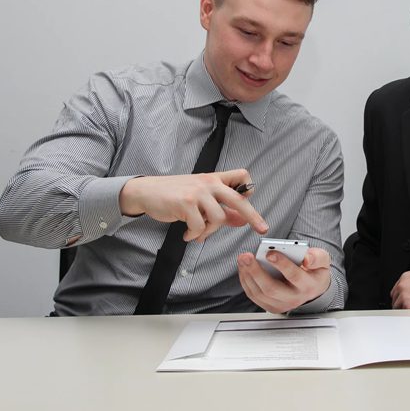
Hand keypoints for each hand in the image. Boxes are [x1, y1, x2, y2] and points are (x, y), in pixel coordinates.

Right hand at [119, 169, 267, 241]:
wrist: (147, 191)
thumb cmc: (175, 194)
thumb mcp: (200, 197)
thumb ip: (222, 208)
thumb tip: (242, 221)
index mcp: (214, 179)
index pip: (241, 175)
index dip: (248, 188)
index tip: (249, 200)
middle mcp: (209, 183)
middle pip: (238, 199)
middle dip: (253, 216)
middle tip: (263, 229)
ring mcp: (198, 192)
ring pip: (219, 218)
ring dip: (209, 231)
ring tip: (198, 233)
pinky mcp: (186, 203)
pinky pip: (200, 226)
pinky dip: (195, 234)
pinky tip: (188, 234)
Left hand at [237, 247, 331, 312]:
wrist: (313, 287)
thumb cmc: (315, 271)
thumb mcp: (323, 260)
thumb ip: (317, 257)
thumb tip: (307, 258)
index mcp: (308, 285)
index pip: (294, 276)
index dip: (281, 264)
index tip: (270, 253)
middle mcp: (294, 298)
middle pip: (271, 288)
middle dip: (256, 271)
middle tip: (247, 256)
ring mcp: (282, 305)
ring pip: (260, 293)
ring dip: (248, 275)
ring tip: (243, 259)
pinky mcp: (272, 307)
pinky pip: (255, 296)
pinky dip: (246, 281)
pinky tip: (244, 268)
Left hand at [391, 268, 409, 308]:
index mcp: (406, 277)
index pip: (396, 291)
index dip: (401, 298)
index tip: (405, 302)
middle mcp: (403, 284)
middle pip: (395, 299)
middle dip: (401, 305)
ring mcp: (405, 294)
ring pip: (398, 308)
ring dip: (405, 311)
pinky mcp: (409, 304)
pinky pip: (404, 313)